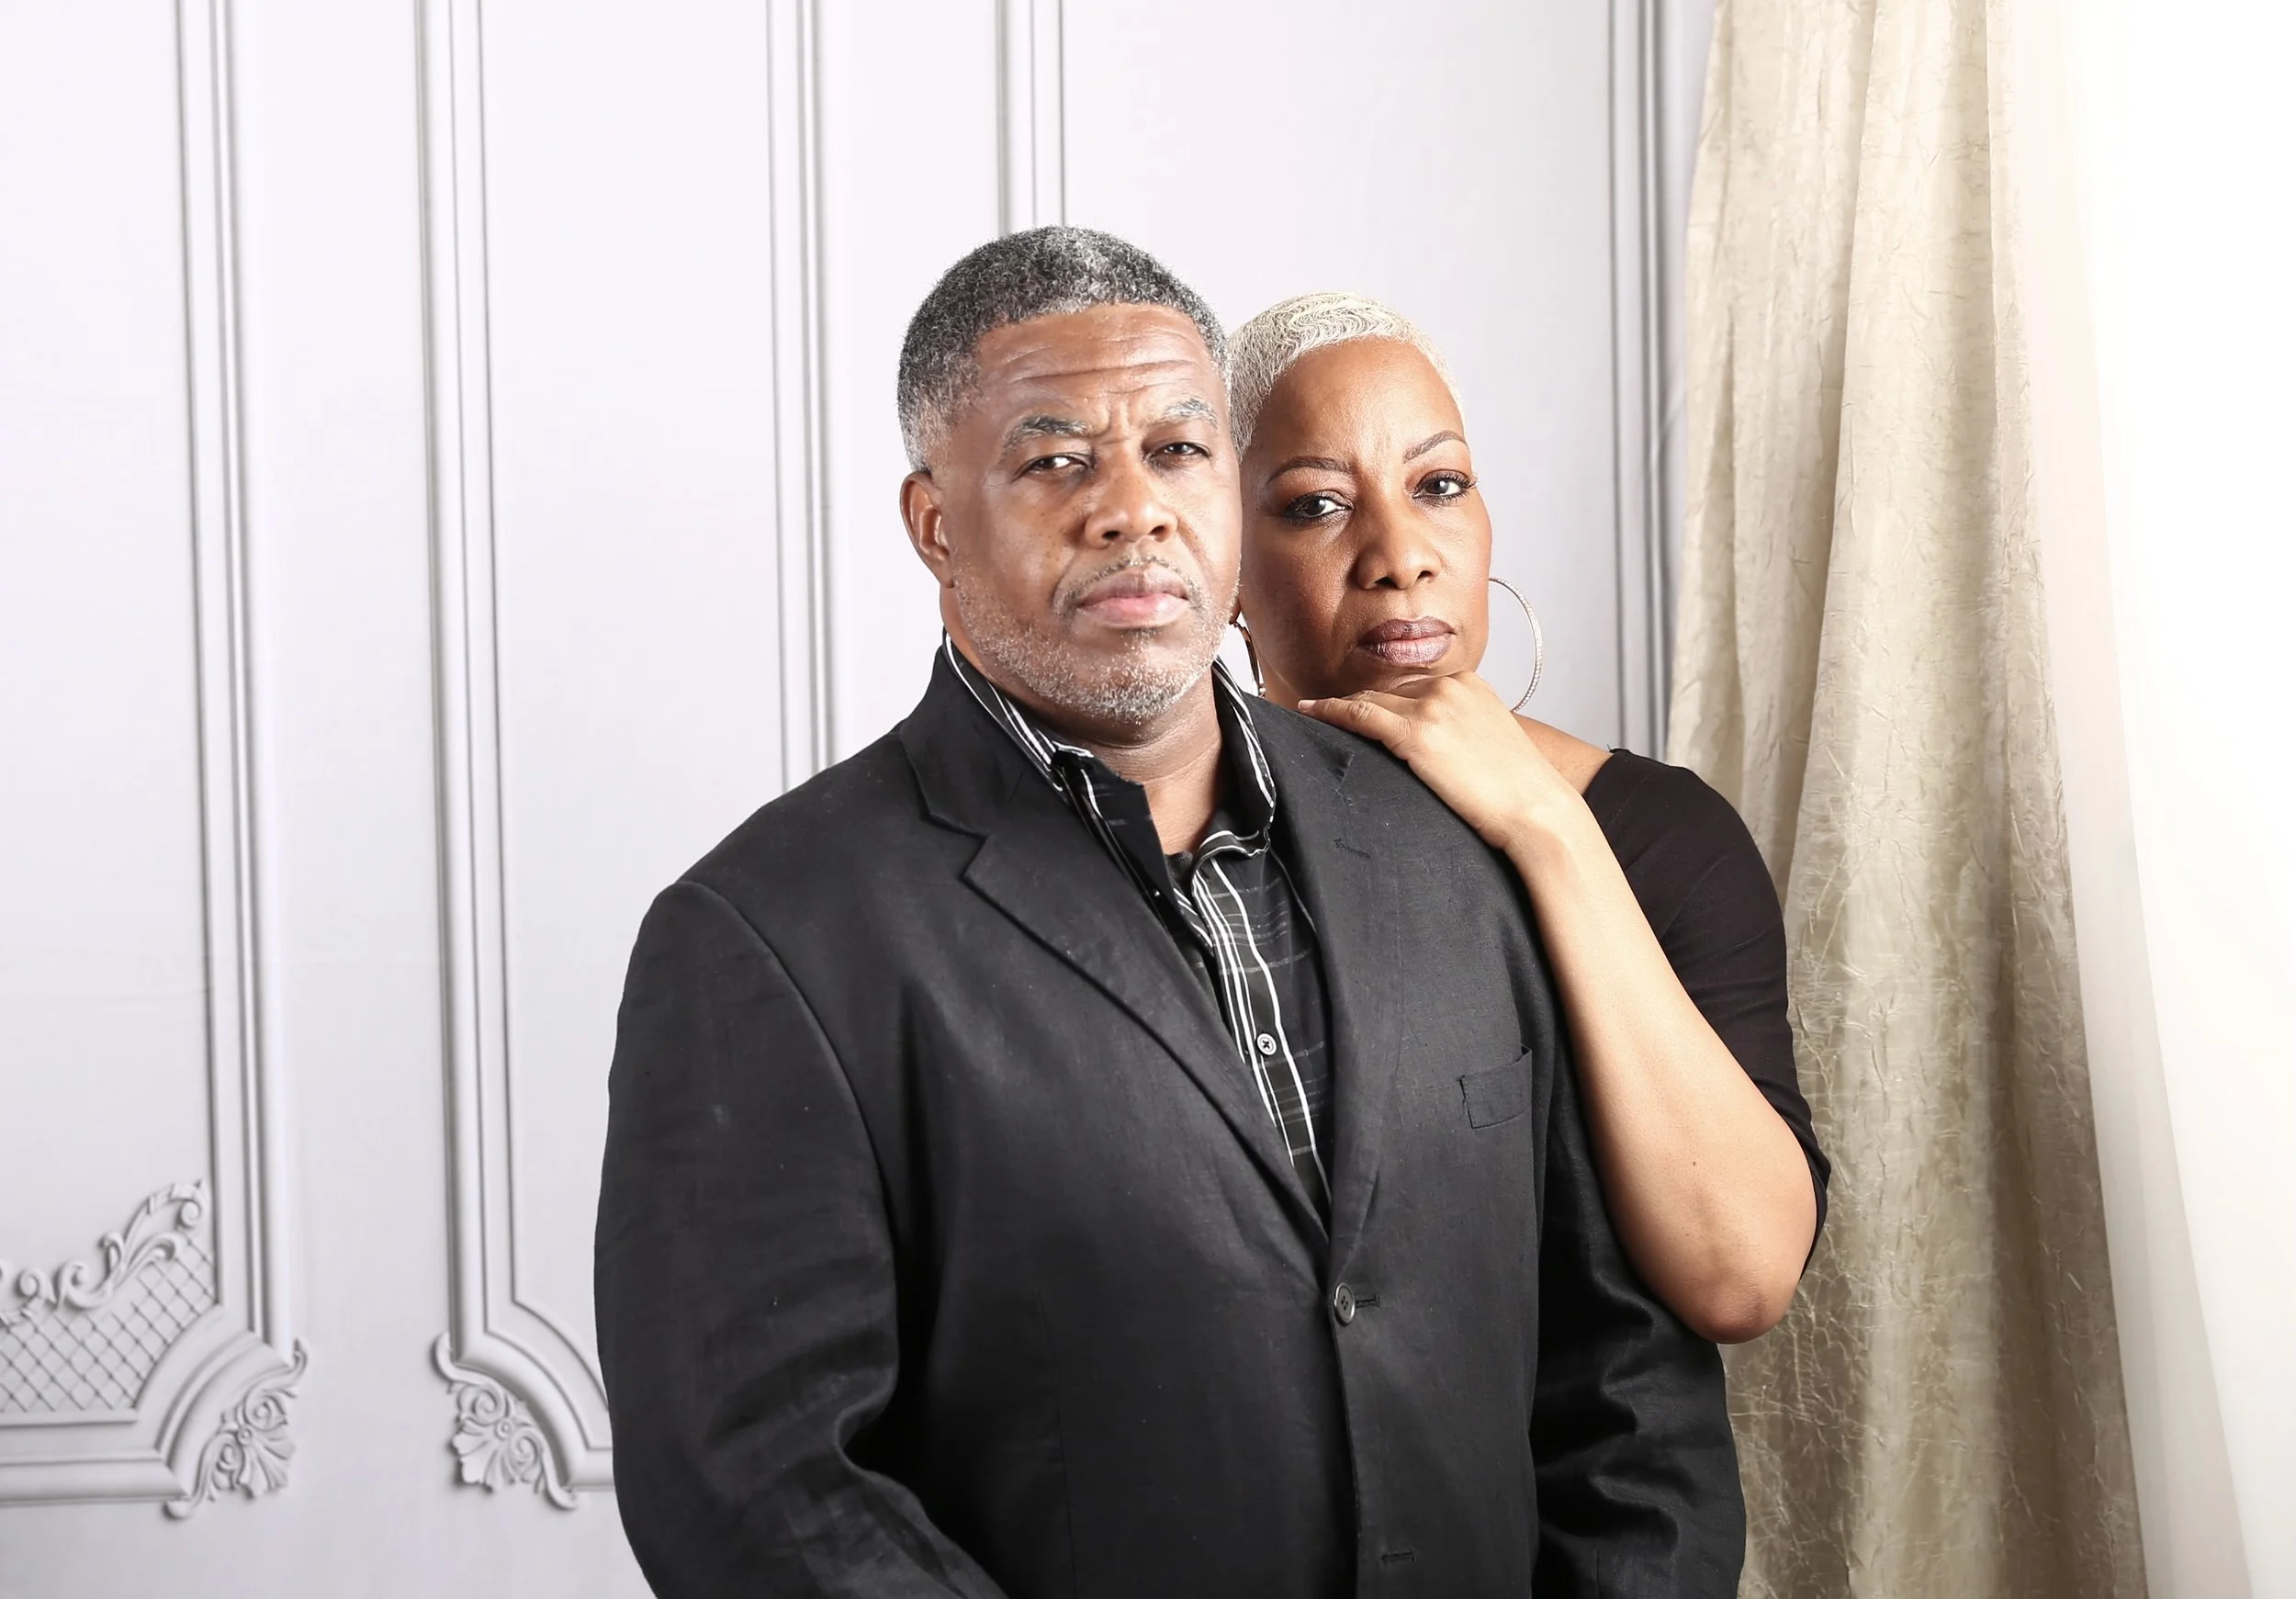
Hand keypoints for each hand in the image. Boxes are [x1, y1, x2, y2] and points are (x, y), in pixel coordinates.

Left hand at [1297, 674, 1583, 853]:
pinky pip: (1359, 716)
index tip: (1359, 708)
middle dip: (1358, 702)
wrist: (1537, 811)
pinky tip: (1310, 712)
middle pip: (1388, 691)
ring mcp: (1432, 707)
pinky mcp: (1416, 733)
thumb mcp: (1491, 742)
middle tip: (1327, 714)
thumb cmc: (1518, 790)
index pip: (1411, 687)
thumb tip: (1435, 744)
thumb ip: (1460, 729)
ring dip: (1338, 707)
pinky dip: (1329, 711)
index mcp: (1469, 684)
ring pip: (1369, 700)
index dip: (1382, 700)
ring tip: (1312, 713)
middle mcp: (1449, 687)